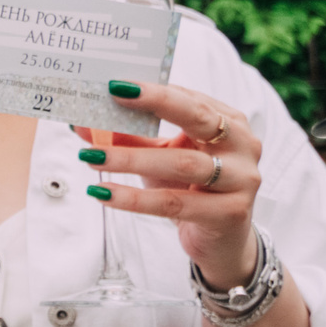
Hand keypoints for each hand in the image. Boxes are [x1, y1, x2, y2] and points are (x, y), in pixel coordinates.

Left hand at [80, 80, 262, 285]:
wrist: (222, 242)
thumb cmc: (191, 189)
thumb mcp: (161, 157)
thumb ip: (129, 137)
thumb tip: (82, 123)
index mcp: (229, 121)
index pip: (190, 97)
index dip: (153, 90)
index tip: (116, 84)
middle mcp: (242, 145)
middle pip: (198, 117)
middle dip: (155, 102)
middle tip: (114, 96)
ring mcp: (241, 179)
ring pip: (181, 163)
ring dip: (130, 157)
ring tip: (92, 155)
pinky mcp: (229, 213)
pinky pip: (174, 202)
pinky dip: (134, 198)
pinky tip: (104, 192)